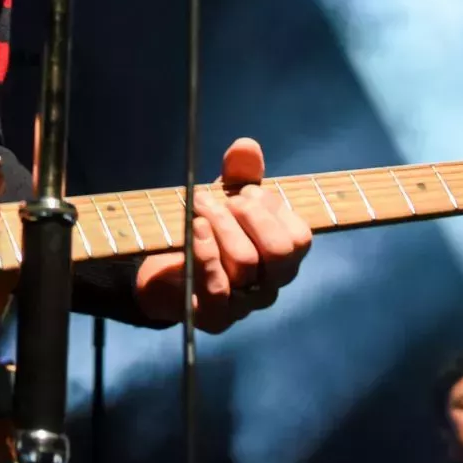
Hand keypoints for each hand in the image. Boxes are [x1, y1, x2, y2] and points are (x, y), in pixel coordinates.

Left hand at [133, 137, 309, 332]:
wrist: (162, 272)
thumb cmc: (206, 234)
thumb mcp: (225, 197)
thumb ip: (240, 172)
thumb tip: (246, 146)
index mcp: (283, 258)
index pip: (299, 237)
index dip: (272, 209)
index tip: (242, 193)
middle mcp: (271, 285)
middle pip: (280, 251)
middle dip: (250, 216)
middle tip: (225, 200)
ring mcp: (245, 305)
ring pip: (246, 262)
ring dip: (220, 225)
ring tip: (199, 206)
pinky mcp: (215, 317)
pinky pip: (218, 287)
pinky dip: (205, 252)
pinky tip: (195, 229)